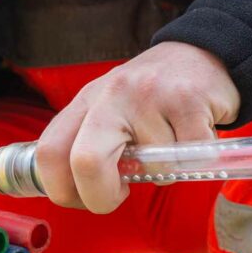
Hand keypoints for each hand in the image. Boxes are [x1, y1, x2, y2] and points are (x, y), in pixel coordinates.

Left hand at [37, 42, 239, 213]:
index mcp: (85, 101)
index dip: (63, 191)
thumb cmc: (153, 96)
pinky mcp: (187, 100)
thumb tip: (84, 194)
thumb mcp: (110, 110)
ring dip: (166, 169)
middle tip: (120, 195)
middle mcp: (111, 94)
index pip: (49, 153)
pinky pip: (189, 157)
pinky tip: (193, 135)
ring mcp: (149, 95)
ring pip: (152, 165)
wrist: (202, 54)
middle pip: (84, 162)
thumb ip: (92, 145)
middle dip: (101, 197)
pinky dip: (195, 160)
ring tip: (172, 144)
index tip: (85, 199)